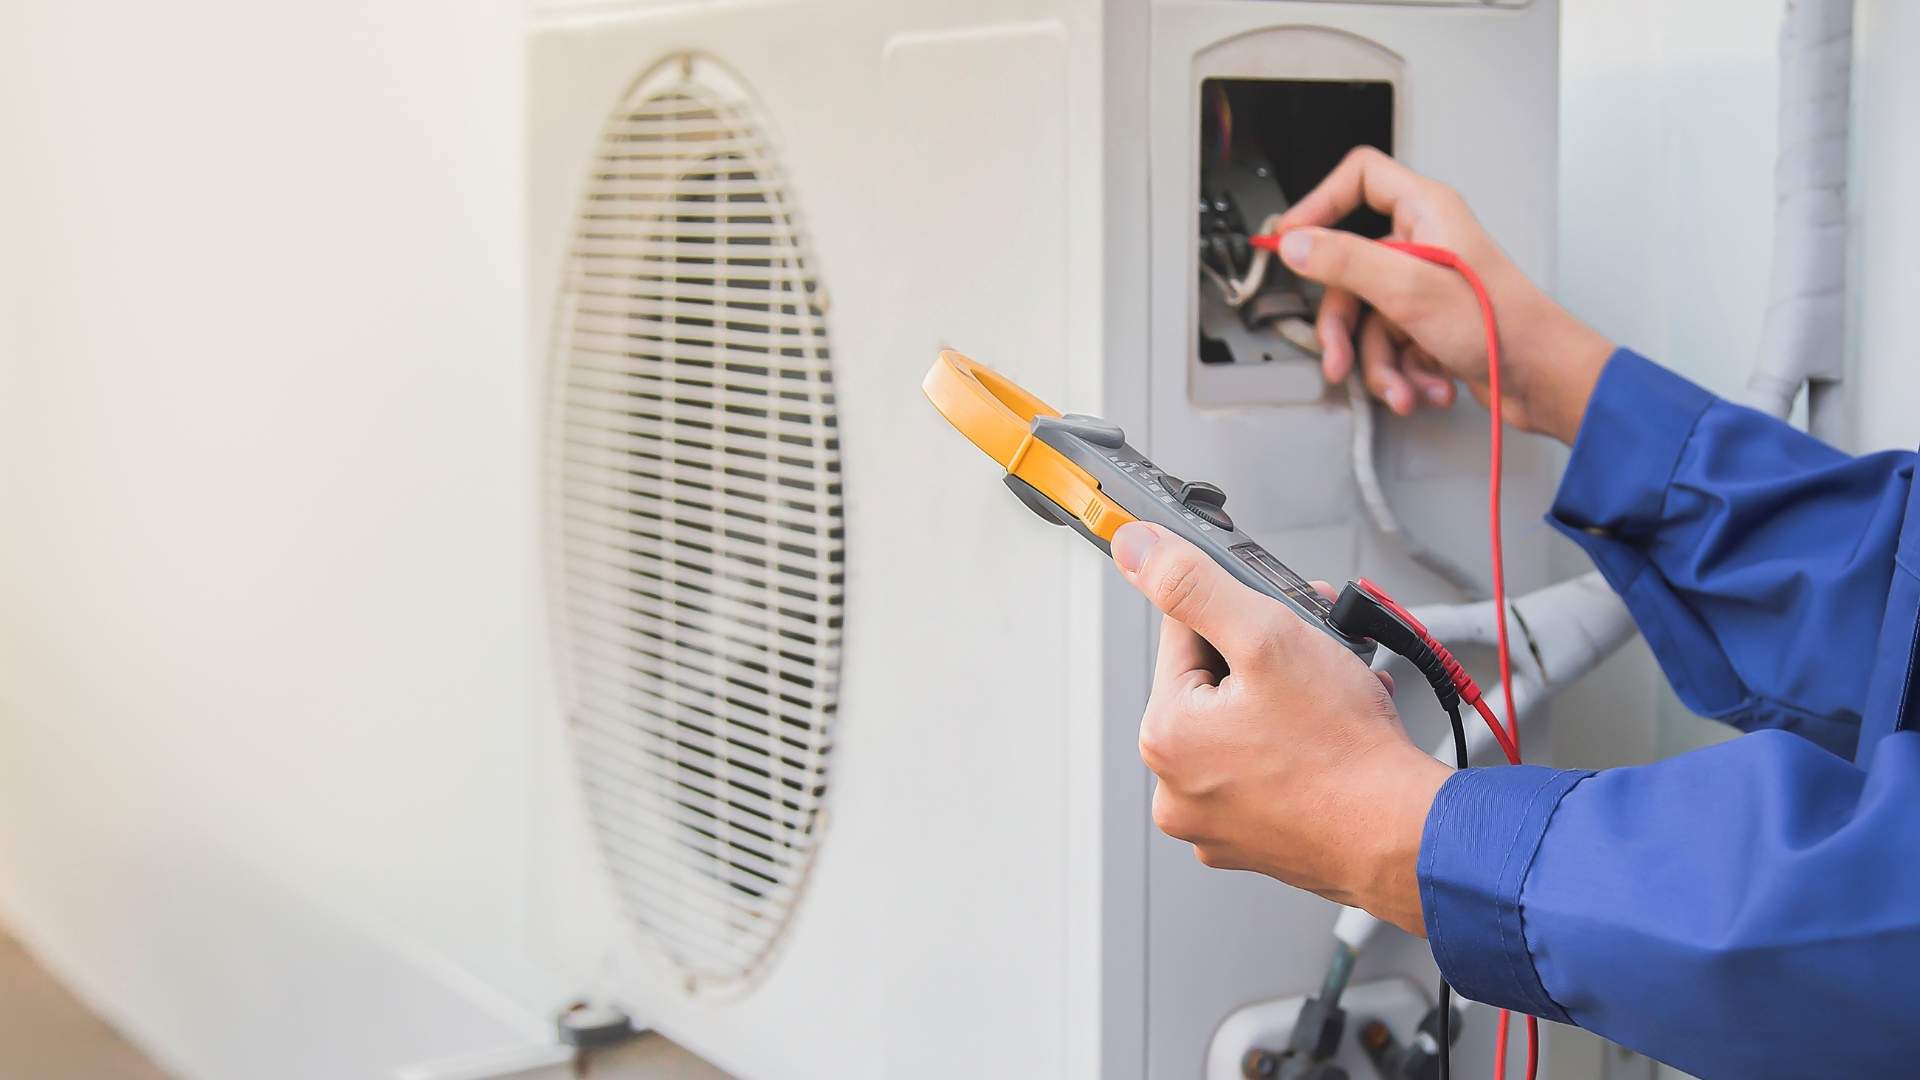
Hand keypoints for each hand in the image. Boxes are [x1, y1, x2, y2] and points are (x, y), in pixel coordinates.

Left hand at [1111, 521, 1449, 933]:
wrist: (1405, 836)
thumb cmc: (1344, 751)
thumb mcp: (1266, 636)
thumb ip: (1194, 585)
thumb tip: (1136, 548)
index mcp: (1164, 736)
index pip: (1185, 635)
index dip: (1240, 614)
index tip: (1282, 618)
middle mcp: (1177, 788)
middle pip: (1215, 683)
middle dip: (1270, 657)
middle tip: (1319, 653)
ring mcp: (1217, 822)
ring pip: (1246, 726)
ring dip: (1290, 698)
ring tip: (1336, 695)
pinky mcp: (1256, 842)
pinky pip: (1267, 771)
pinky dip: (1298, 747)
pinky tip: (1335, 735)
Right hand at [1274, 147, 1613, 443]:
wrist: (1543, 379)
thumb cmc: (1501, 325)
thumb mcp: (1408, 289)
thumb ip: (1345, 261)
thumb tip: (1296, 243)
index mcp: (1424, 212)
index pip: (1360, 178)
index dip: (1319, 203)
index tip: (1291, 239)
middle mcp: (1423, 243)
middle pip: (1349, 270)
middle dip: (1345, 327)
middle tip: (1338, 356)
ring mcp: (1425, 286)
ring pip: (1368, 319)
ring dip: (1380, 364)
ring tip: (1401, 388)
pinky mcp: (1430, 324)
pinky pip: (1391, 345)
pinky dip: (1403, 373)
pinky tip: (1425, 388)